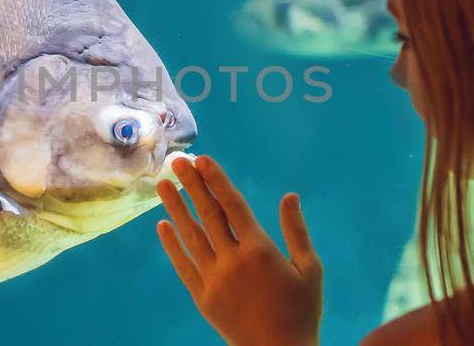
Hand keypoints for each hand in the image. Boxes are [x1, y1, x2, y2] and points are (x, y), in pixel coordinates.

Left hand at [155, 155, 323, 345]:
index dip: (216, 181)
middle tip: (177, 161)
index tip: (203, 160)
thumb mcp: (310, 270)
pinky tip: (163, 226)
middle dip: (192, 185)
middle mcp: (233, 261)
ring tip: (163, 185)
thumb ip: (297, 231)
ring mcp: (214, 280)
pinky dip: (172, 244)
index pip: (233, 206)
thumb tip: (290, 196)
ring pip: (190, 236)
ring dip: (175, 208)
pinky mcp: (202, 297)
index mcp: (260, 250)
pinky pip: (183, 265)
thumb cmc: (302, 312)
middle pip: (208, 215)